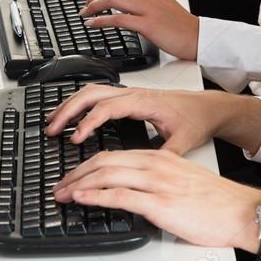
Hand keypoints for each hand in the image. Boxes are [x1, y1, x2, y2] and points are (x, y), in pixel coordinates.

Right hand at [46, 85, 239, 153]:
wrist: (208, 107)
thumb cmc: (196, 119)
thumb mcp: (184, 140)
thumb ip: (166, 153)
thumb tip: (150, 169)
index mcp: (144, 102)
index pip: (107, 107)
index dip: (88, 122)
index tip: (76, 138)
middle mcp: (133, 94)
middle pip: (91, 94)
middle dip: (68, 110)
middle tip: (52, 129)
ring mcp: (129, 94)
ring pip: (91, 92)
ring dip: (70, 105)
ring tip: (53, 122)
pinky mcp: (128, 98)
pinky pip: (98, 96)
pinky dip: (80, 104)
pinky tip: (72, 117)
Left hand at [53, 149, 260, 252]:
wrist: (240, 211)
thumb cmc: (216, 201)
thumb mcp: (182, 181)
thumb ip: (158, 181)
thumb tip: (135, 192)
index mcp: (159, 158)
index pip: (113, 155)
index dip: (88, 165)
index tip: (73, 176)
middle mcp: (155, 165)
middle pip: (104, 162)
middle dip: (76, 173)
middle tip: (60, 185)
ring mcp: (156, 182)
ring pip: (107, 175)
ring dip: (79, 184)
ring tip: (63, 194)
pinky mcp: (159, 202)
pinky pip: (119, 195)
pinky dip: (96, 196)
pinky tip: (82, 199)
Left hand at [80, 0, 198, 59]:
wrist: (196, 36)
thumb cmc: (178, 24)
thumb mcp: (158, 2)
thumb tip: (119, 4)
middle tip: (84, 7)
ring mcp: (146, 7)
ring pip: (110, 0)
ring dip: (93, 7)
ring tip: (85, 15)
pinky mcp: (146, 24)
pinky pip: (116, 19)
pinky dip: (100, 21)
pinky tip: (93, 25)